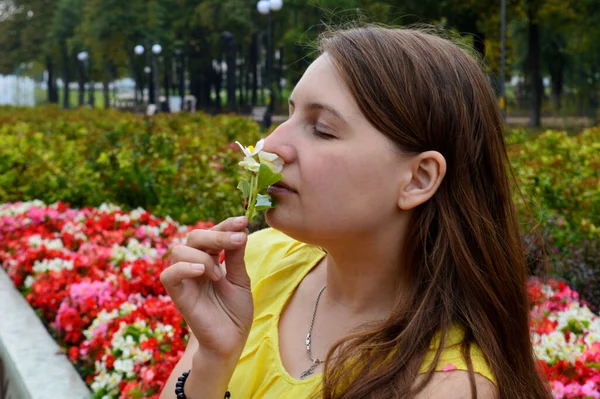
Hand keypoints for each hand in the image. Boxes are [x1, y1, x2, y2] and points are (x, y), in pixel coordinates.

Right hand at [160, 216, 253, 360]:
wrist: (231, 340)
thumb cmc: (235, 311)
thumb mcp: (241, 280)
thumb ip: (236, 256)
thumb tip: (241, 229)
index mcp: (210, 259)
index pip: (213, 233)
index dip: (226, 224)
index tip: (244, 221)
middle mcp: (194, 265)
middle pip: (195, 236)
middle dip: (217, 234)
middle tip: (239, 238)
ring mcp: (185, 280)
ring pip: (179, 250)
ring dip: (203, 255)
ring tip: (219, 274)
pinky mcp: (178, 295)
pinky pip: (169, 275)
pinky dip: (183, 268)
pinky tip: (202, 271)